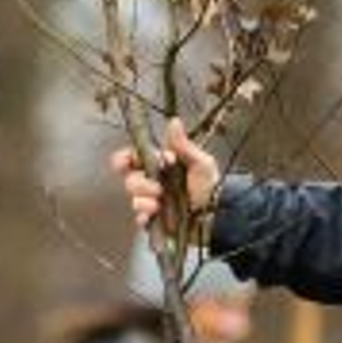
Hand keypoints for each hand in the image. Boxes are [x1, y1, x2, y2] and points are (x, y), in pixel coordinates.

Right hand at [110, 118, 220, 236]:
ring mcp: (152, 202)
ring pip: (135, 200)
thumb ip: (183, 145)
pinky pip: (140, 219)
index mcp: (160, 165)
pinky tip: (155, 215)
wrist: (218, 214)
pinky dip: (145, 217)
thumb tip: (174, 121)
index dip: (124, 159)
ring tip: (159, 204)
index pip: (133, 159)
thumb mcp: (201, 163)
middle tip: (158, 188)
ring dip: (144, 201)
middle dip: (140, 184)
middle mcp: (153, 183)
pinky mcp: (155, 220)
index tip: (126, 162)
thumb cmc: (210, 185)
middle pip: (130, 180)